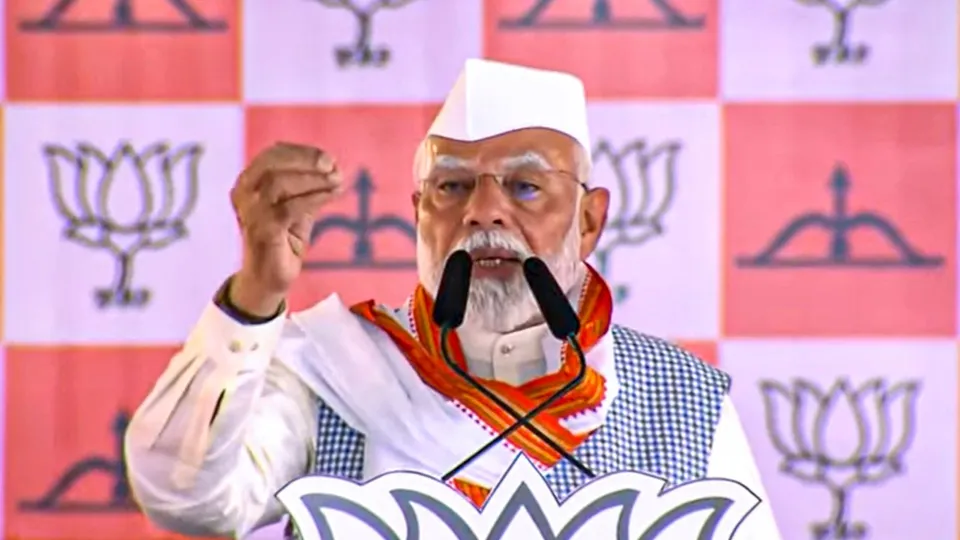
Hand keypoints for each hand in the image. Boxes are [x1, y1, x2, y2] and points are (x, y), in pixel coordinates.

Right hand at [229, 141, 342, 315]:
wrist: (268, 280)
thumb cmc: (283, 241)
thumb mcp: (296, 207)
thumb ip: (307, 187)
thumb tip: (333, 167)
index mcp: (248, 183)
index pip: (272, 155)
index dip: (301, 152)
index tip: (328, 158)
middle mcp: (243, 194)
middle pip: (272, 163)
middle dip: (306, 160)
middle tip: (332, 166)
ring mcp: (250, 212)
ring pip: (279, 183)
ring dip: (313, 179)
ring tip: (337, 181)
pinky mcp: (262, 230)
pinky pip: (289, 207)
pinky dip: (315, 197)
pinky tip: (332, 194)